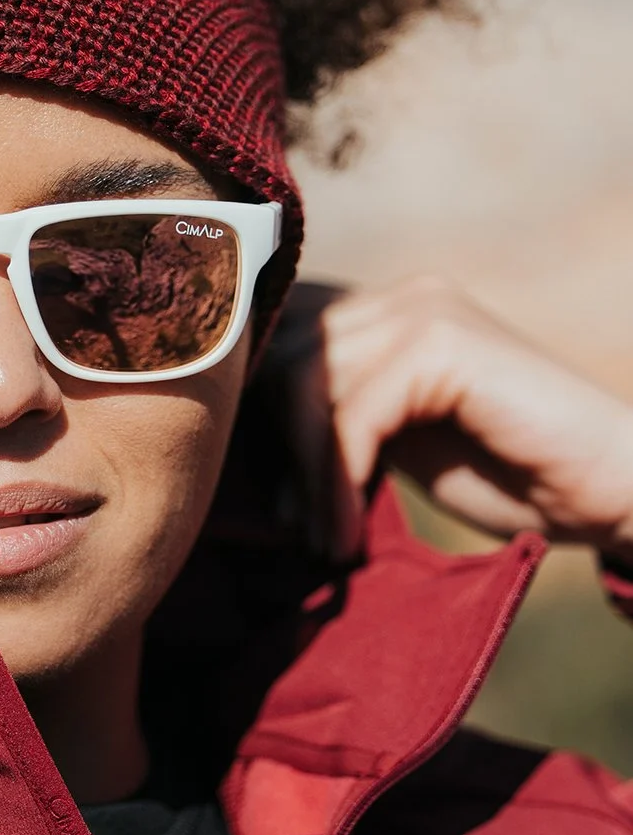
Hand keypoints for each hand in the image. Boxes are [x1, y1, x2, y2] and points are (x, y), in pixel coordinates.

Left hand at [283, 276, 632, 566]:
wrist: (613, 488)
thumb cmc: (512, 474)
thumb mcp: (401, 441)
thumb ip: (338, 422)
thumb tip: (239, 446)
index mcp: (388, 308)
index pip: (281, 339)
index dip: (256, 414)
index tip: (258, 493)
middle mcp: (403, 294)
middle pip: (282, 359)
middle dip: (274, 448)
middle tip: (290, 526)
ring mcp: (425, 310)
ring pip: (308, 386)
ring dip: (307, 476)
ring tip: (321, 540)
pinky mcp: (443, 344)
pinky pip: (352, 415)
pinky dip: (337, 483)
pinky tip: (344, 537)